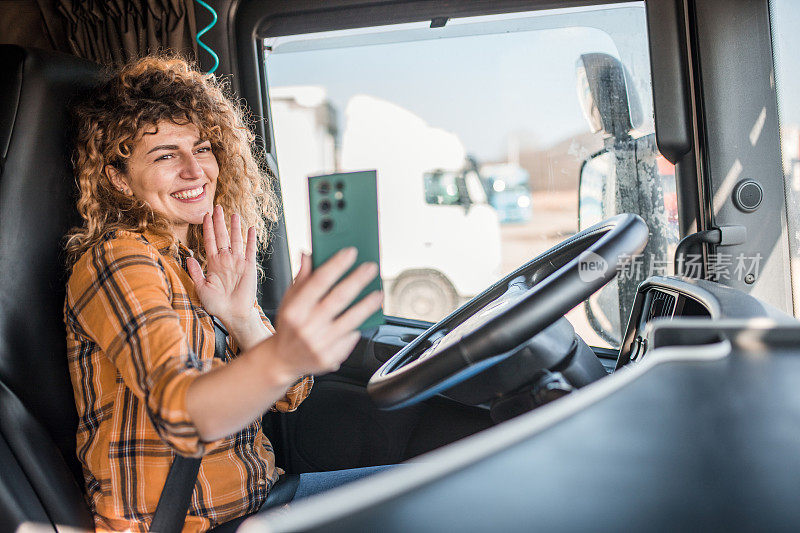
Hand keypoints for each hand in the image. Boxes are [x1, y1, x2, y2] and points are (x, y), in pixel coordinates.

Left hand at [186, 205, 258, 329]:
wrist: (233, 313)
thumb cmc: (217, 304)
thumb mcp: (201, 288)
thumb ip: (195, 273)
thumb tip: (189, 258)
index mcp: (213, 263)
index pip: (209, 241)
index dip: (207, 228)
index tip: (205, 215)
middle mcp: (225, 260)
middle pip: (222, 236)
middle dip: (219, 222)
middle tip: (217, 207)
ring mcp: (238, 262)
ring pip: (236, 240)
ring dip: (235, 227)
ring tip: (233, 214)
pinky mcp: (249, 266)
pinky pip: (250, 250)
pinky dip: (250, 239)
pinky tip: (250, 228)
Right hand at [269, 248, 382, 375]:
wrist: (282, 360)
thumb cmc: (289, 325)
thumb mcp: (289, 300)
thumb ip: (302, 278)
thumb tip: (308, 253)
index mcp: (294, 310)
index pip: (318, 282)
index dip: (336, 265)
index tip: (351, 252)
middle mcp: (306, 327)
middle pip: (339, 299)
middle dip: (358, 280)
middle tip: (371, 268)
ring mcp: (319, 344)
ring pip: (351, 320)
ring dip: (368, 305)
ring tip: (378, 293)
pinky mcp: (330, 358)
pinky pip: (351, 338)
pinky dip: (359, 326)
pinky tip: (365, 317)